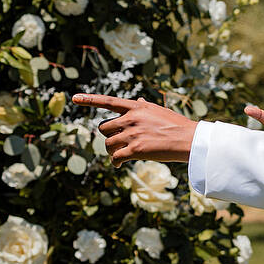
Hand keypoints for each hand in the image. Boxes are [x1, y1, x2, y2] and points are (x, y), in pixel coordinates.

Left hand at [70, 93, 196, 167]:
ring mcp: (132, 134)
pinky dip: (114, 163)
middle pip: (104, 127)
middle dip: (108, 136)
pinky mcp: (135, 150)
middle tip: (116, 143)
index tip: (74, 98)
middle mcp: (131, 118)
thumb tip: (138, 100)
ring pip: (108, 144)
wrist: (188, 139)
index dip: (89, 100)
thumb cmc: (177, 125)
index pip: (108, 101)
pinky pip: (115, 157)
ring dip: (111, 151)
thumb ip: (144, 107)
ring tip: (119, 155)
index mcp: (136, 107)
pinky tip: (118, 165)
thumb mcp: (159, 110)